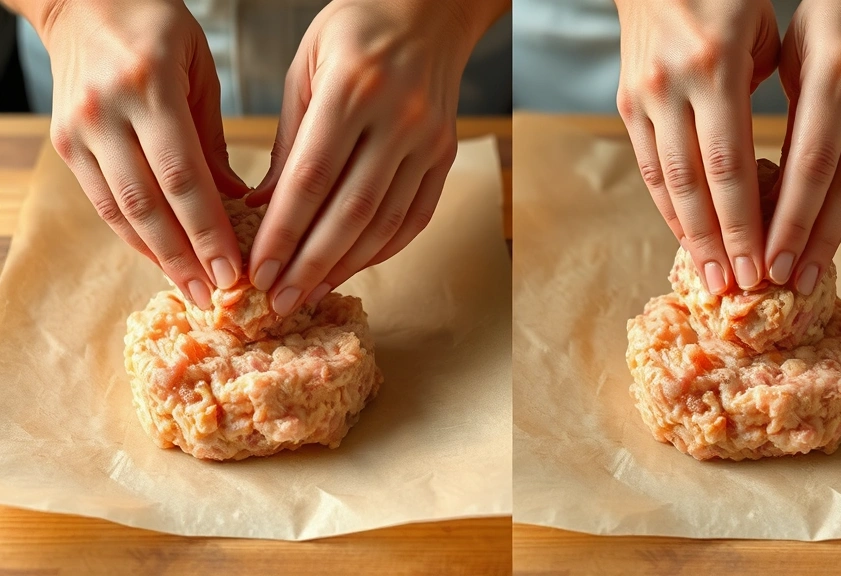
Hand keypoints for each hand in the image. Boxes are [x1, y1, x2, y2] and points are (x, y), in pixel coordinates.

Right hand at [37, 0, 247, 308]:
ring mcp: (80, 130)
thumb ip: (215, 140)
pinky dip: (134, 235)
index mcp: (151, 88)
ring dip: (159, 258)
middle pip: (149, 204)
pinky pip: (103, 202)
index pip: (183, 176)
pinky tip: (162, 260)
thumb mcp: (201, 73)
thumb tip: (239, 206)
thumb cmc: (158, 30)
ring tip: (192, 290)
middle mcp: (108, 112)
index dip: (208, 231)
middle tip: (216, 297)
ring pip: (121, 210)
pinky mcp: (66, 143)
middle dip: (185, 258)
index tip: (234, 270)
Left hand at [247, 0, 505, 315]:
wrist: (428, 12)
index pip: (311, 177)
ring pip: (386, 221)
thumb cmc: (355, 32)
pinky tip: (353, 268)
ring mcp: (429, 141)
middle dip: (310, 263)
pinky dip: (383, 249)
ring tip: (310, 293)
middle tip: (278, 301)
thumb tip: (263, 210)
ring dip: (346, 265)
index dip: (282, 232)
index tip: (256, 270)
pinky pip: (415, 216)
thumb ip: (289, 140)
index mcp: (352, 89)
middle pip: (350, 210)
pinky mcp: (445, 156)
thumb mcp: (305, 70)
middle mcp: (398, 119)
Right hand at [615, 0, 780, 293]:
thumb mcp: (761, 31)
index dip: (747, 221)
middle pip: (697, 183)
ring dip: (689, 234)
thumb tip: (771, 157)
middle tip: (738, 286)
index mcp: (716, 67)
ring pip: (666, 182)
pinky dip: (666, 205)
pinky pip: (646, 166)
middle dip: (719, 241)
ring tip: (710, 274)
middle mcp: (673, 87)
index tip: (765, 261)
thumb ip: (764, 95)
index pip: (733, 164)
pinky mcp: (626, 103)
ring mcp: (644, 97)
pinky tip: (683, 234)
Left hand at [766, 0, 840, 293]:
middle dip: (808, 243)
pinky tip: (823, 242)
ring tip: (803, 276)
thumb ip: (779, 117)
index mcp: (836, 80)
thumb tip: (752, 185)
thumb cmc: (825, 20)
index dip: (788, 220)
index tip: (765, 258)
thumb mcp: (792, 58)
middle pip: (838, 190)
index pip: (809, 167)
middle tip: (781, 283)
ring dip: (829, 239)